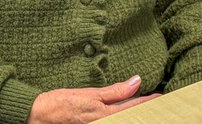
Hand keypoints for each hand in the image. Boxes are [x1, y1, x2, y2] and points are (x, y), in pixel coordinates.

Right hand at [29, 75, 157, 122]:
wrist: (38, 117)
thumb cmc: (61, 103)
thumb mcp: (90, 93)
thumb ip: (115, 90)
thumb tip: (137, 81)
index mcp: (105, 114)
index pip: (134, 107)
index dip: (150, 102)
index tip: (163, 96)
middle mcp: (104, 123)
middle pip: (131, 117)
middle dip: (147, 110)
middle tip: (162, 103)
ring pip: (123, 120)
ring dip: (136, 114)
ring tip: (150, 107)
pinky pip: (113, 121)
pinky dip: (123, 117)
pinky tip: (129, 113)